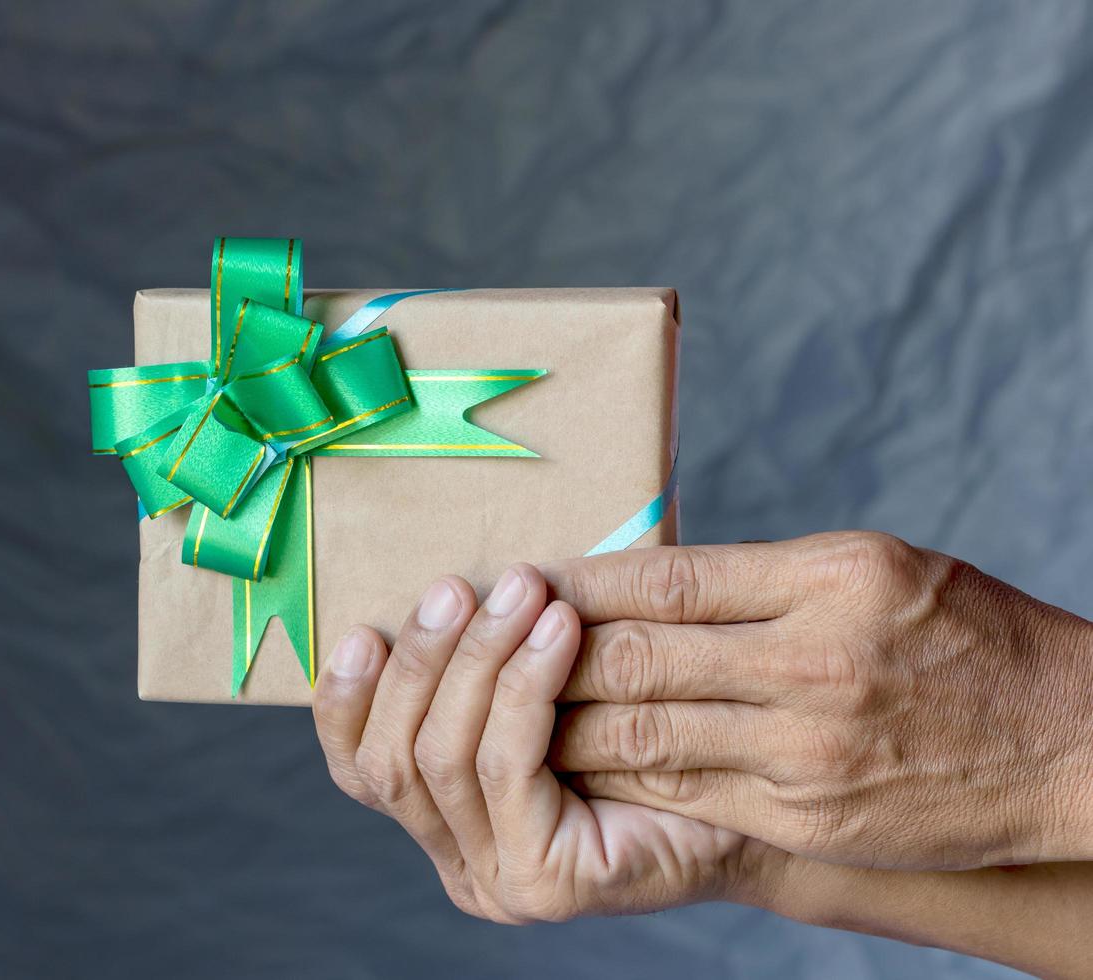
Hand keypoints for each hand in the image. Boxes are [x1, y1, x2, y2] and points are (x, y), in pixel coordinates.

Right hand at [311, 563, 775, 922]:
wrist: (764, 803)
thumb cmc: (660, 726)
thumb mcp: (557, 684)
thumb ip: (495, 654)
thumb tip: (454, 575)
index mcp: (444, 819)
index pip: (357, 766)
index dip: (344, 699)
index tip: (362, 627)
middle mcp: (457, 861)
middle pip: (389, 759)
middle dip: (420, 661)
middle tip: (459, 587)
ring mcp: (495, 881)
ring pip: (442, 757)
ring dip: (475, 660)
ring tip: (520, 592)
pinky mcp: (542, 883)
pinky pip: (504, 768)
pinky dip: (522, 688)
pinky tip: (558, 631)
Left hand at [545, 532, 1092, 869]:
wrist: (1072, 744)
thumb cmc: (967, 638)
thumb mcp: (872, 569)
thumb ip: (759, 578)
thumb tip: (643, 578)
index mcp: (830, 575)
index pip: (664, 575)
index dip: (576, 582)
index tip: (520, 580)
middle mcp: (814, 659)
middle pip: (636, 654)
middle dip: (546, 653)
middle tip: (485, 646)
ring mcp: (809, 748)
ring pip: (642, 731)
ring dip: (561, 720)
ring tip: (507, 708)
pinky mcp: (808, 814)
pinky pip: (684, 791)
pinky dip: (618, 776)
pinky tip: (574, 764)